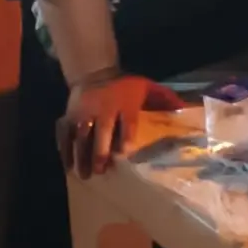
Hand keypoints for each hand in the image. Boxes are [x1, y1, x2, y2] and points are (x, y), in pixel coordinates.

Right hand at [57, 72, 185, 178]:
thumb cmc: (125, 86)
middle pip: (101, 131)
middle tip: (101, 170)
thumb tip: (184, 108)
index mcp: (124, 102)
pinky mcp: (68, 115)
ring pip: (80, 135)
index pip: (127, 121)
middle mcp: (102, 108)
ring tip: (84, 174)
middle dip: (100, 151)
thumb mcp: (146, 86)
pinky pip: (64, 133)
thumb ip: (164, 98)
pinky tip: (67, 165)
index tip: (125, 153)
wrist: (94, 72)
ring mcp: (83, 112)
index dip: (126, 136)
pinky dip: (64, 149)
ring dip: (81, 155)